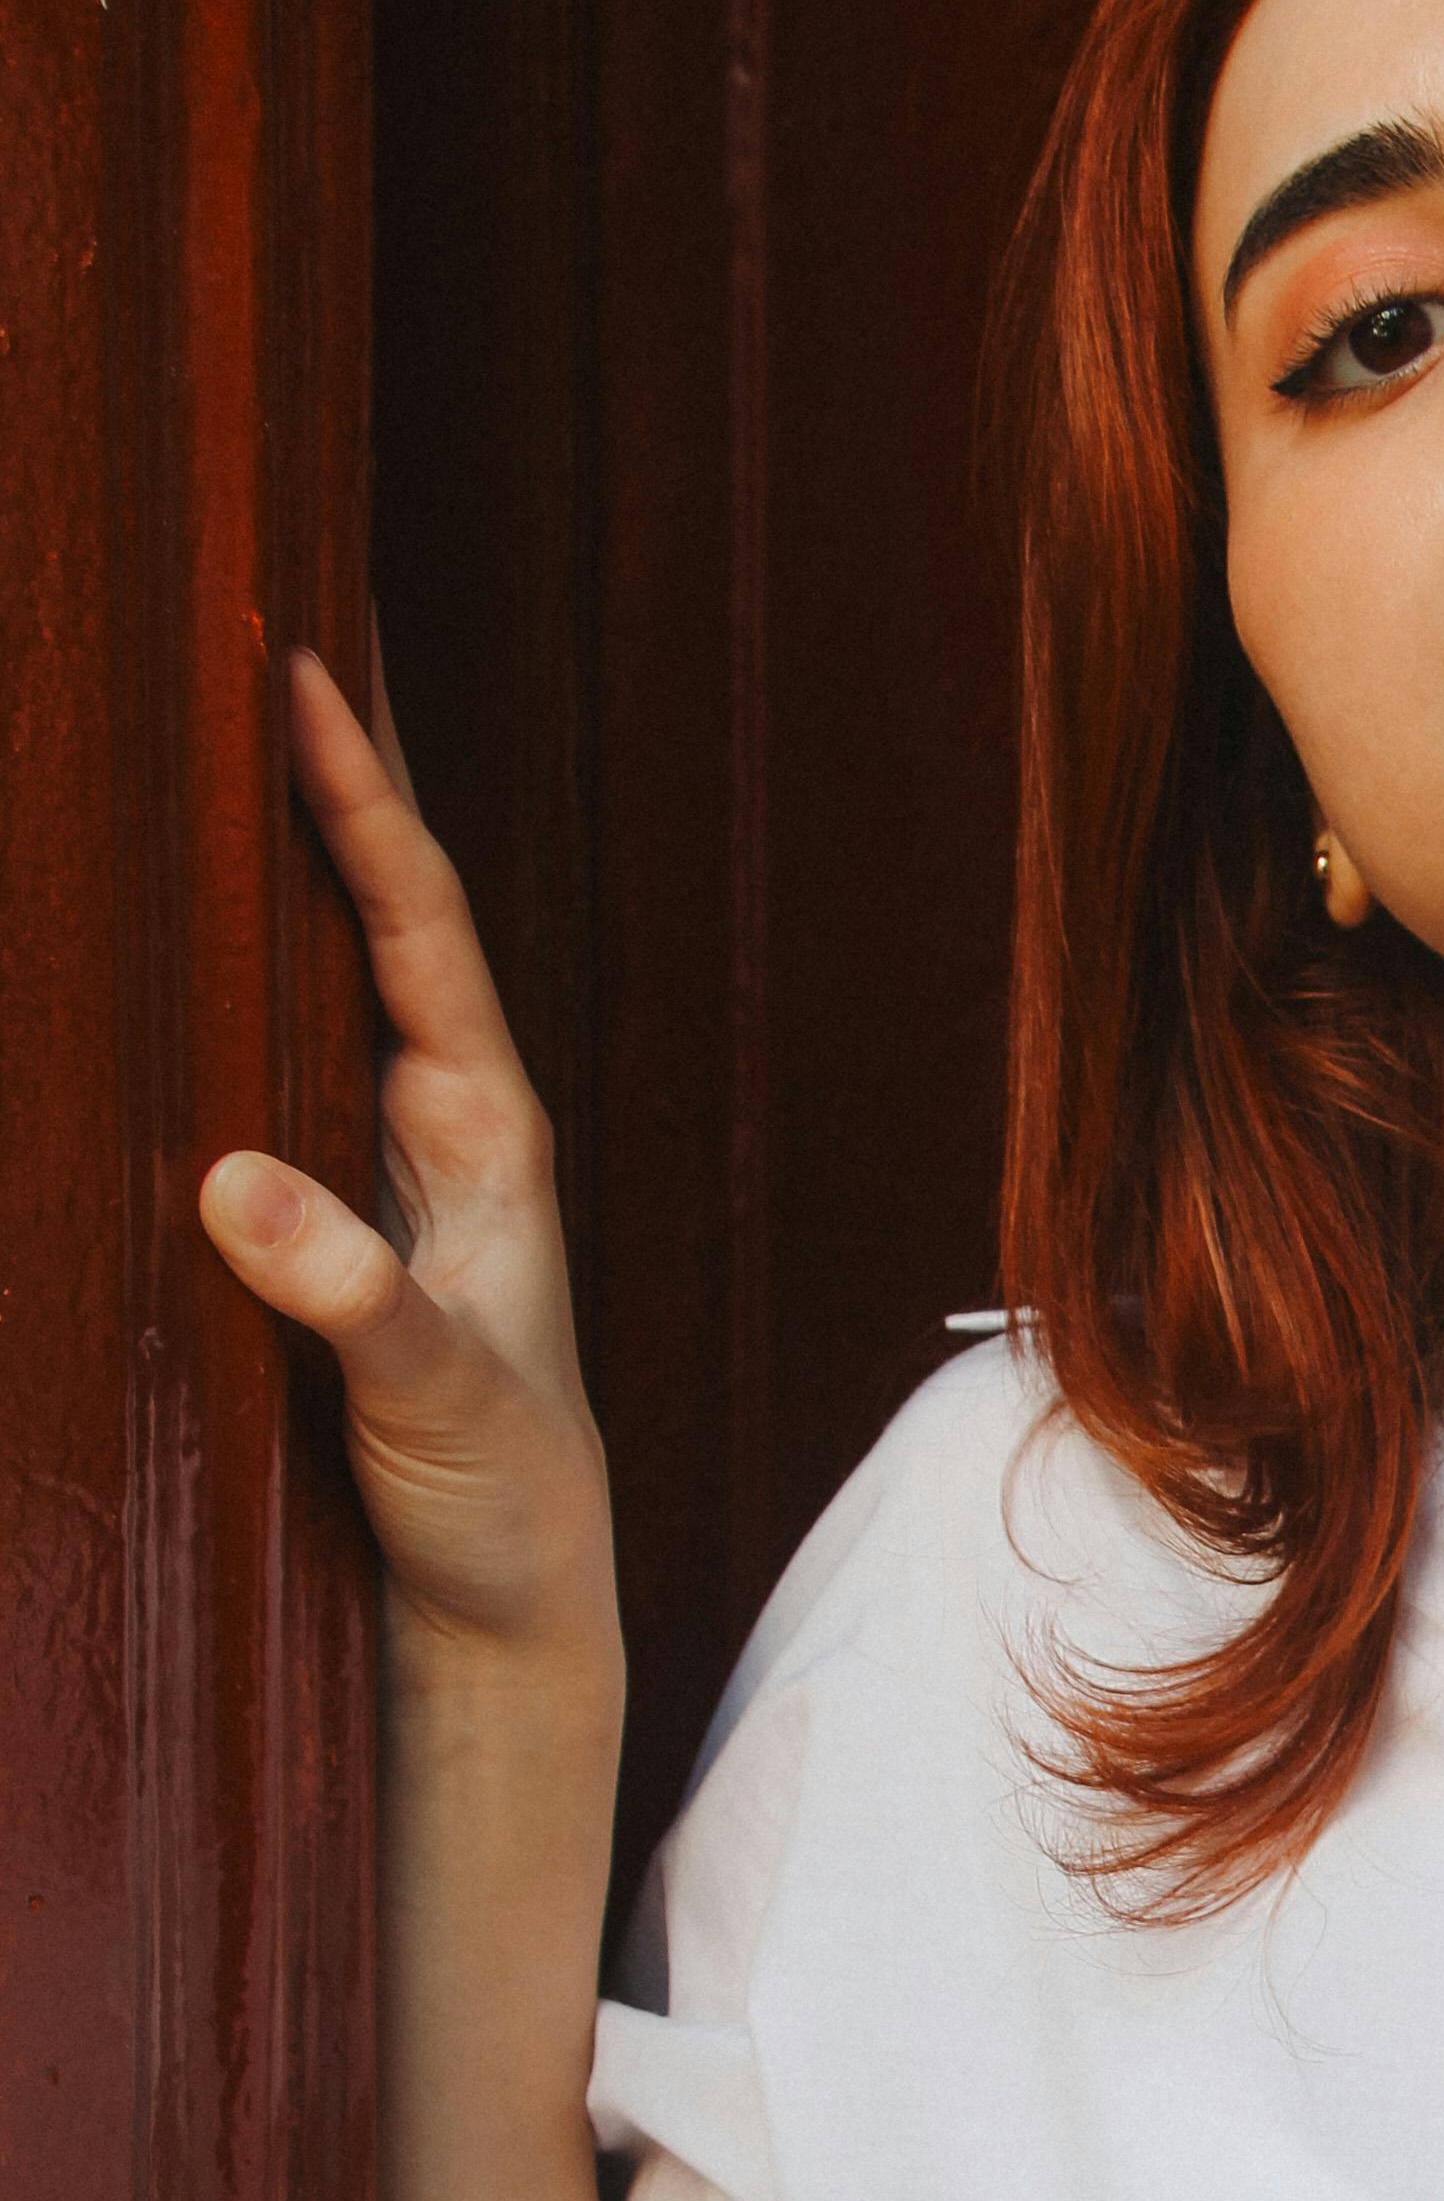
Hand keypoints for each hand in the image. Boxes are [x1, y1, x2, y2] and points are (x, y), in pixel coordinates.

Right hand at [202, 645, 619, 1681]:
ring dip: (282, 842)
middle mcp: (442, 1117)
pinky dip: (234, 957)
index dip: (366, 798)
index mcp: (489, 1133)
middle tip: (274, 609)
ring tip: (224, 704)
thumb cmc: (497, 1496)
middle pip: (382, 902)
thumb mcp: (434, 1400)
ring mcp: (385, 1152)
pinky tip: (179, 897)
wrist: (508, 1590)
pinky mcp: (331, 1203)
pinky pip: (276, 1045)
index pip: (421, 925)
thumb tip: (238, 1183)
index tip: (306, 673)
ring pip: (324, 961)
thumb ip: (349, 1298)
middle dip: (334, 765)